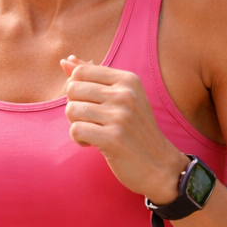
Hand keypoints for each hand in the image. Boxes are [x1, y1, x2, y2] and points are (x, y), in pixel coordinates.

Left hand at [60, 56, 187, 203]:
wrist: (161, 166)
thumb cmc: (136, 130)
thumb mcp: (121, 97)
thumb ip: (92, 77)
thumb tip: (65, 60)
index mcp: (127, 80)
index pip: (80, 72)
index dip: (76, 90)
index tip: (90, 104)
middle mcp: (125, 94)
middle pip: (72, 89)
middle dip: (75, 107)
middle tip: (92, 121)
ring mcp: (120, 116)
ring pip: (71, 110)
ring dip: (76, 124)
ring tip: (94, 132)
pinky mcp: (113, 138)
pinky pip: (75, 130)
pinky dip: (79, 139)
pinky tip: (92, 143)